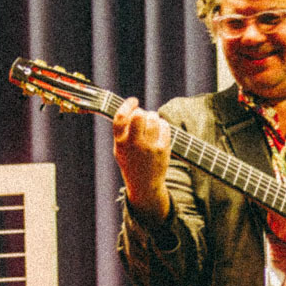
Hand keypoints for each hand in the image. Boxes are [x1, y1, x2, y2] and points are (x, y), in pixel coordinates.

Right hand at [112, 97, 172, 220]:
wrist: (144, 184)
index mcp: (120, 142)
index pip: (120, 117)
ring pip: (153, 118)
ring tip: (152, 124)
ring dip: (153, 117)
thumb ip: (123, 130)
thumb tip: (132, 107)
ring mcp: (149, 147)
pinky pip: (164, 126)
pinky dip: (162, 124)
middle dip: (142, 111)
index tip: (134, 101)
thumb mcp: (120, 148)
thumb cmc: (131, 161)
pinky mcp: (162, 150)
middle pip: (139, 115)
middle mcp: (134, 144)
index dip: (127, 104)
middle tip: (143, 117)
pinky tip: (160, 130)